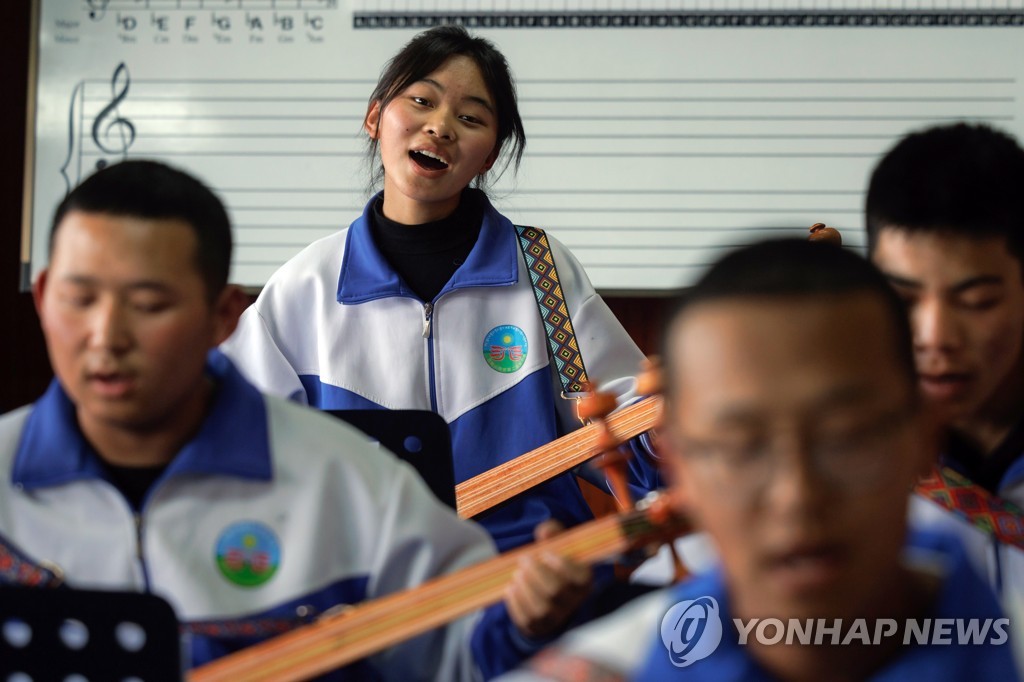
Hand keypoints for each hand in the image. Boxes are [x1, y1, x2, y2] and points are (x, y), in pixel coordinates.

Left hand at [504, 520, 592, 639]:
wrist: (548, 592)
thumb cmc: (554, 562)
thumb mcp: (558, 544)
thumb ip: (553, 532)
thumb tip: (545, 532)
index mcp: (583, 581)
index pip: (579, 577)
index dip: (561, 564)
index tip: (545, 552)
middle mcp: (573, 602)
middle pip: (555, 591)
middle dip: (536, 573)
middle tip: (524, 559)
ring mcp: (556, 617)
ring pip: (541, 607)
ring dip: (525, 588)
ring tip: (517, 574)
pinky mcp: (538, 626)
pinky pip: (526, 619)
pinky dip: (515, 603)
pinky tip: (511, 588)